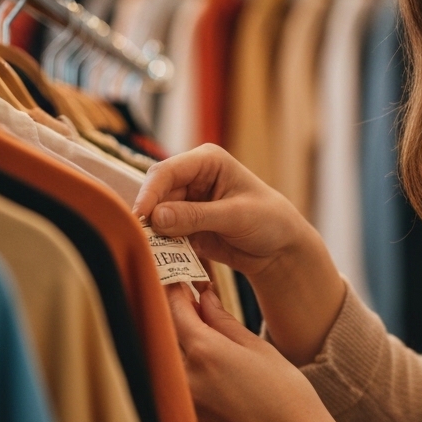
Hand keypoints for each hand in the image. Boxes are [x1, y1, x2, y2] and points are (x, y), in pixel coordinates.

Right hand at [135, 144, 306, 277]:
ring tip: (152, 252)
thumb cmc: (268, 220)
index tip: (141, 216)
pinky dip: (160, 246)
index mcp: (206, 161)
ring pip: (155, 217)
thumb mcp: (237, 216)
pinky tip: (160, 259)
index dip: (150, 192)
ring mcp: (185, 203)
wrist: (279, 248)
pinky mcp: (183, 227)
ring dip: (153, 234)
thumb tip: (157, 217)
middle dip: (149, 216)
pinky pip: (162, 235)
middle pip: (156, 194)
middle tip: (144, 240)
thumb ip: (196, 216)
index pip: (167, 171)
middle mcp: (191, 178)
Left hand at [168, 283, 363, 421]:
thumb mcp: (258, 349)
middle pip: (162, 337)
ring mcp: (181, 407)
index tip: (176, 281)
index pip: (173, 310)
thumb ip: (223, 321)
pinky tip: (204, 378)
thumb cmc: (287, 397)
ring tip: (196, 344)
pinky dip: (181, 380)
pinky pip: (172, 394)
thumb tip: (202, 297)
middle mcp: (184, 379)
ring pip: (165, 366)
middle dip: (171, 319)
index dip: (174, 291)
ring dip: (174, 350)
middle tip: (185, 308)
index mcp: (204, 352)